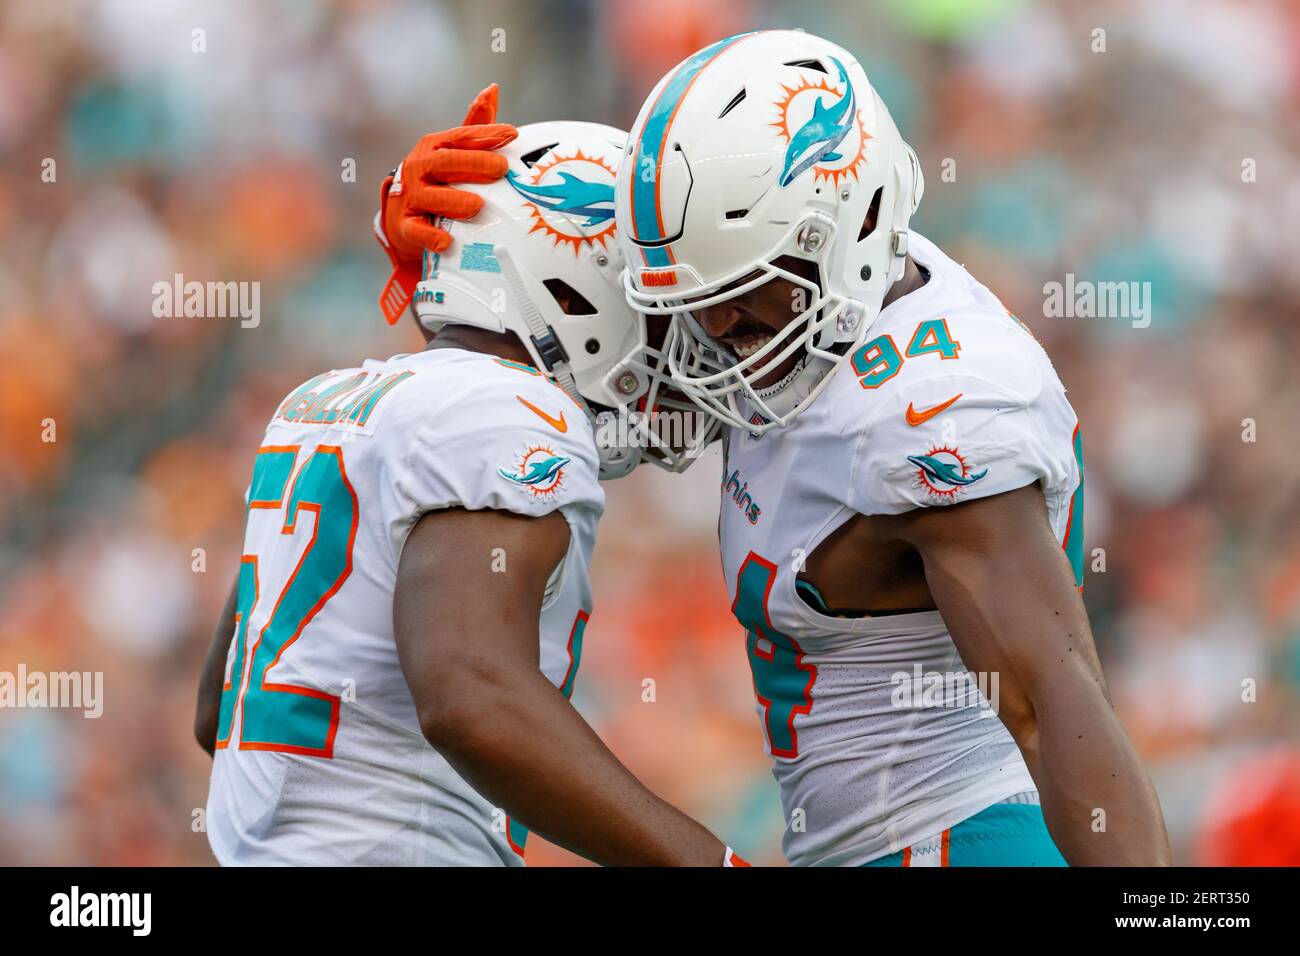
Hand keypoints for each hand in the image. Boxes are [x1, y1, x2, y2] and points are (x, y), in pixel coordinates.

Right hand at [375, 84, 517, 323]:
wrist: (402, 218)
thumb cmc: (436, 180)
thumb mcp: (451, 152)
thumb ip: (473, 127)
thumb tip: (492, 89)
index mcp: (433, 147)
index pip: (461, 137)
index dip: (486, 134)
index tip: (512, 134)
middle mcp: (419, 168)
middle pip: (446, 161)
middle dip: (474, 163)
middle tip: (501, 168)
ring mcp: (411, 196)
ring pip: (431, 196)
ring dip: (454, 200)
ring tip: (477, 205)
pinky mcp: (405, 225)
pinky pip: (417, 231)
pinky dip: (430, 237)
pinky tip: (446, 242)